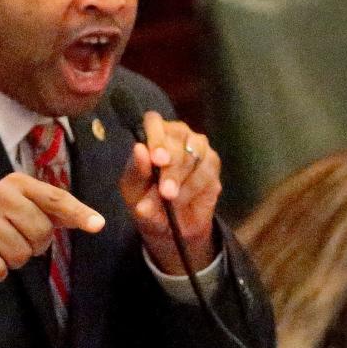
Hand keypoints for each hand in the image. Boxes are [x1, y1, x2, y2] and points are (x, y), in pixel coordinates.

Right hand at [0, 173, 104, 305]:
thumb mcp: (26, 210)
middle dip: (34, 245)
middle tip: (17, 239)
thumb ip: (58, 212)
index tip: (98, 225)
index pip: (55, 199)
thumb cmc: (0, 225)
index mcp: (17, 183)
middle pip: (41, 232)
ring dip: (14, 260)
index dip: (78, 213)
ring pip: (21, 254)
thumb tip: (96, 222)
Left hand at [118, 112, 220, 274]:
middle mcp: (178, 136)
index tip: (156, 159)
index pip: (154, 121)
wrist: (168, 226)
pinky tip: (182, 201)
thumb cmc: (146, 200)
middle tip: (166, 192)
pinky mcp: (213, 165)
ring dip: (182, 181)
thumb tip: (139, 149)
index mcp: (153, 135)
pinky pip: (207, 173)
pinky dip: (193, 189)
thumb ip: (136, 170)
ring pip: (195, 156)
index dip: (156, 137)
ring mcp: (199, 148)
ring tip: (170, 200)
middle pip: (179, 140)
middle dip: (172, 169)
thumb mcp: (133, 189)